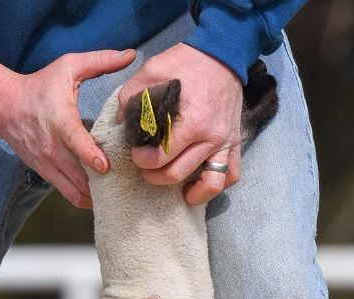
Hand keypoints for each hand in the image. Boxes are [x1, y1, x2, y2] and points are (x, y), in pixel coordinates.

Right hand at [0, 49, 136, 208]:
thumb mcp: (68, 66)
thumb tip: (130, 55)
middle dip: (100, 183)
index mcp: (59, 120)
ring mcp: (47, 164)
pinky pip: (66, 193)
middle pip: (77, 174)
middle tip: (126, 184)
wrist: (6, 108)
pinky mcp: (45, 173)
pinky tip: (99, 196)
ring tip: (115, 194)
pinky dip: (83, 198)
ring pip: (73, 190)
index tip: (104, 166)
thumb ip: (100, 60)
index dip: (90, 155)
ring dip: (94, 195)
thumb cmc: (40, 86)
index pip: (75, 141)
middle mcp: (52, 147)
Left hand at [117, 44, 242, 205]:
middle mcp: (210, 136)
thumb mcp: (152, 70)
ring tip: (175, 190)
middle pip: (177, 174)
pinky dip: (214, 186)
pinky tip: (197, 186)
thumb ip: (131, 95)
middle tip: (145, 168)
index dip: (142, 161)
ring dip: (190, 192)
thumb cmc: (187, 61)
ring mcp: (225, 142)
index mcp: (191, 121)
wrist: (224, 50)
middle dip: (155, 176)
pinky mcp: (234, 142)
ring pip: (211, 184)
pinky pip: (230, 175)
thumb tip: (119, 120)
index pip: (161, 158)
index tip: (135, 153)